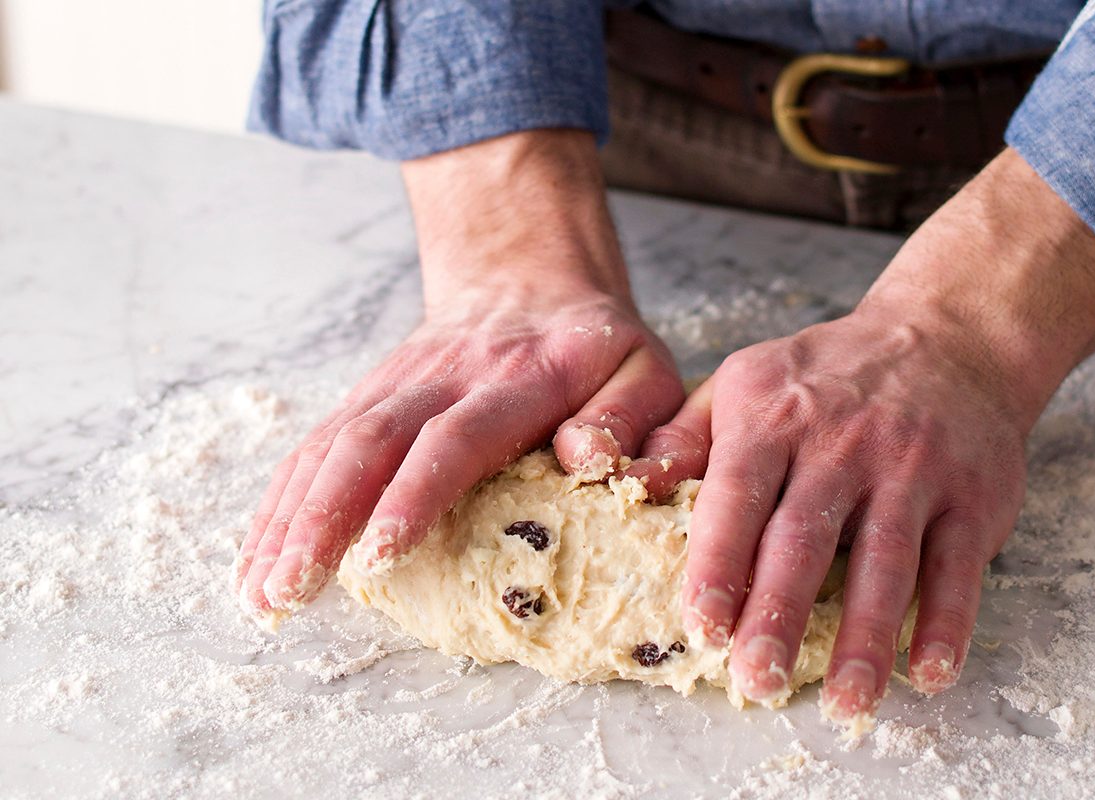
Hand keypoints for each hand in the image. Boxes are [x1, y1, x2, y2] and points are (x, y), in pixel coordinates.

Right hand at [234, 130, 683, 627]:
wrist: (527, 278)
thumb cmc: (594, 346)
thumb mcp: (643, 368)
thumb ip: (628, 415)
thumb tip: (584, 458)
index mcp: (520, 379)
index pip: (456, 437)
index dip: (414, 494)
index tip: (381, 555)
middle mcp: (445, 377)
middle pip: (369, 442)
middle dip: (322, 520)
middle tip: (288, 592)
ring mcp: (398, 382)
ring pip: (330, 444)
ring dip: (288, 517)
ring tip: (258, 591)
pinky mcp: (371, 393)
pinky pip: (316, 443)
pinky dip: (281, 499)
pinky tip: (257, 553)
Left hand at [629, 148, 1094, 721]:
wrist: (947, 337)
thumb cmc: (826, 377)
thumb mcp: (745, 383)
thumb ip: (686, 438)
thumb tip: (628, 485)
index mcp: (774, 417)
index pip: (738, 494)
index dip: (718, 562)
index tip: (701, 625)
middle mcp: (843, 442)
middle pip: (804, 538)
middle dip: (778, 614)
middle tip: (756, 681)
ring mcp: (913, 468)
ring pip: (885, 562)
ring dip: (865, 639)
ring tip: (845, 704)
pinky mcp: (972, 494)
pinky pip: (957, 567)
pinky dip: (946, 623)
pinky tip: (927, 673)